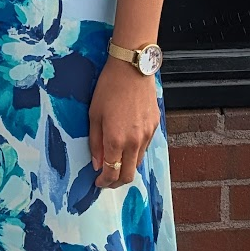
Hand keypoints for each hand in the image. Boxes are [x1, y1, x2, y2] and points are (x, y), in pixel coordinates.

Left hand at [88, 56, 159, 188]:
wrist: (132, 68)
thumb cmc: (109, 88)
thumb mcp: (94, 114)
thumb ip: (95, 142)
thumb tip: (96, 164)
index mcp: (116, 140)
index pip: (111, 173)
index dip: (103, 182)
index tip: (97, 183)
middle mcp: (135, 142)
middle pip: (128, 175)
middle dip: (116, 182)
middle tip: (107, 180)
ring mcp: (148, 134)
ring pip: (138, 162)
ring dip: (127, 167)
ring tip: (116, 162)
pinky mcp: (155, 126)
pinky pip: (145, 147)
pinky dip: (136, 152)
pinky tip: (127, 144)